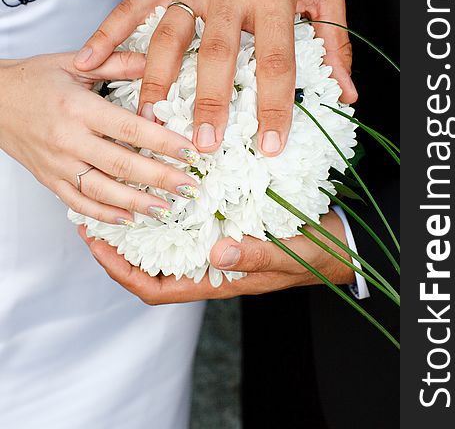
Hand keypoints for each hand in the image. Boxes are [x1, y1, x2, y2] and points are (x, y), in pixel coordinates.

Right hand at [0, 53, 199, 223]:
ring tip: (167, 208)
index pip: (129, 129)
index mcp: (79, 108)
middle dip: (160, 178)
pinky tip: (129, 218)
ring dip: (137, 203)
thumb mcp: (75, 63)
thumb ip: (118, 63)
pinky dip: (104, 214)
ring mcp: (57, 164)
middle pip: (122, 164)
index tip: (189, 152)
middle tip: (190, 187)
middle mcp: (68, 140)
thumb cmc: (34, 80)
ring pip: (102, 190)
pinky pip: (79, 203)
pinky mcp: (49, 179)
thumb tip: (157, 60)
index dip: (162, 142)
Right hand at [74, 0, 356, 156]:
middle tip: (202, 145)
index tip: (270, 145)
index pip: (276, 61)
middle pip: (217, 56)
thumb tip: (347, 93)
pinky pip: (134, 8)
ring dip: (156, 81)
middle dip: (209, 104)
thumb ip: (336, 44)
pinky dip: (109, 33)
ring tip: (149, 119)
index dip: (274, 107)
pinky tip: (90, 60)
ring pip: (169, 37)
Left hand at [77, 210, 353, 302]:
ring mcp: (218, 245)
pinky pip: (190, 223)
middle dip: (119, 245)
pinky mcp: (229, 225)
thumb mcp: (289, 255)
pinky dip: (171, 209)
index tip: (95, 244)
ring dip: (141, 224)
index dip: (120, 271)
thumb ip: (255, 256)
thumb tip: (217, 252)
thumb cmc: (315, 255)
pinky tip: (166, 184)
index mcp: (218, 279)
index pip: (156, 288)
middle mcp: (210, 264)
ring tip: (119, 195)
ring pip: (167, 243)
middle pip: (151, 265)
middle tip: (95, 212)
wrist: (339, 244)